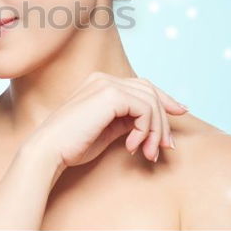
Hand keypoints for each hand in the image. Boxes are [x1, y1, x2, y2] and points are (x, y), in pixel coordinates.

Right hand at [25, 72, 188, 172]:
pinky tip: (133, 146)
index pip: (142, 85)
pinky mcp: (110, 95)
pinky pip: (144, 109)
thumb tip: (151, 123)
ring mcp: (106, 84)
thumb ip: (128, 121)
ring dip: (156, 130)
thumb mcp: (108, 131)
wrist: (49, 150)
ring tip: (149, 152)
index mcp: (100, 83)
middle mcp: (104, 79)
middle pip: (150, 91)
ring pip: (151, 101)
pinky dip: (146, 130)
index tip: (181, 112)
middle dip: (163, 120)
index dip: (164, 99)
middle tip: (165, 146)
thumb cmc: (73, 145)